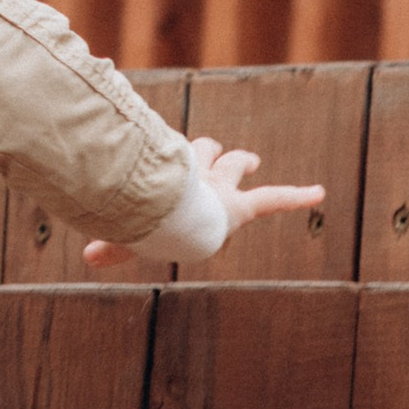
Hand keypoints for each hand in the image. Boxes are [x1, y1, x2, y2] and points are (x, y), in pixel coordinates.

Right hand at [83, 136, 325, 269]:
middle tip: (216, 151)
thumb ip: (113, 247)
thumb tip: (89, 257)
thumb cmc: (144, 222)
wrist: (168, 218)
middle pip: (202, 152)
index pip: (172, 161)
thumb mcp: (126, 235)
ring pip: (232, 166)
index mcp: (169, 180)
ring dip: (241, 163)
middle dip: (208, 151)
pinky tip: (319, 193)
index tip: (167, 162)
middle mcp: (193, 176)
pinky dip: (296, 197)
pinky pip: (273, 200)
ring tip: (252, 162)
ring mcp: (219, 189)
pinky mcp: (241, 207)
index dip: (174, 161)